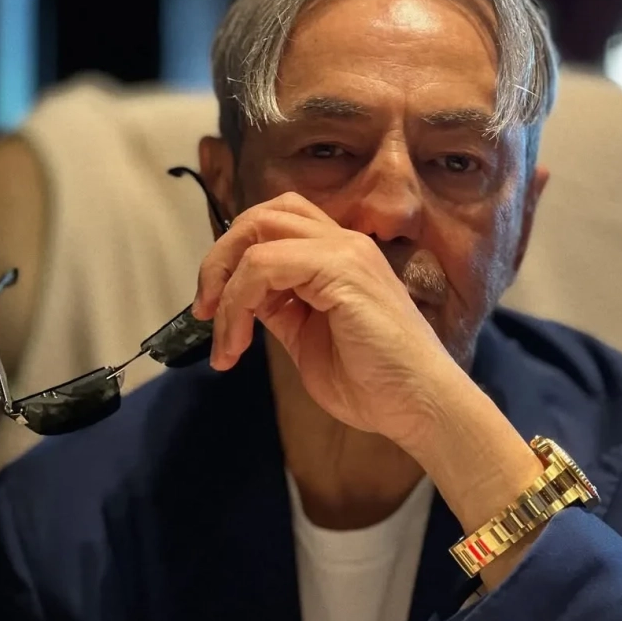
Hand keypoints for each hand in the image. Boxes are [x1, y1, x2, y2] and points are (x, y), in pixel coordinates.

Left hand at [192, 192, 455, 447]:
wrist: (418, 406)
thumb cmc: (373, 384)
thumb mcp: (306, 339)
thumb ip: (278, 311)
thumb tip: (241, 300)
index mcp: (338, 258)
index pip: (275, 226)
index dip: (233, 260)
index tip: (212, 312)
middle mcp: (343, 244)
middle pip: (263, 214)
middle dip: (220, 258)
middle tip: (203, 309)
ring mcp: (343, 252)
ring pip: (258, 232)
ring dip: (223, 283)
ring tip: (221, 336)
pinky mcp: (340, 270)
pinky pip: (264, 265)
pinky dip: (237, 303)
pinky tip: (238, 343)